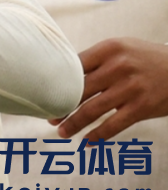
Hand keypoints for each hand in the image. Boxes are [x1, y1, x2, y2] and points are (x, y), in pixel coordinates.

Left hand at [51, 37, 167, 140]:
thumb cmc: (145, 58)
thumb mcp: (121, 48)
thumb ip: (95, 59)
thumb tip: (64, 75)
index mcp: (108, 49)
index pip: (74, 66)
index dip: (58, 82)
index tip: (45, 93)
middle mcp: (117, 67)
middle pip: (79, 89)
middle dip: (61, 105)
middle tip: (49, 116)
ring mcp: (130, 88)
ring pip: (92, 110)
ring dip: (74, 123)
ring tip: (62, 131)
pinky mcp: (141, 107)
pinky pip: (113, 125)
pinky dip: (98, 135)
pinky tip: (87, 141)